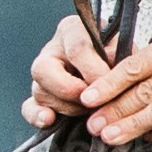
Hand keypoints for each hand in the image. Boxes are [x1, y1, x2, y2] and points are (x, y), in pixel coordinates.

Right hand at [21, 11, 110, 129]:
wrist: (115, 64)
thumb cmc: (117, 53)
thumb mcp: (122, 47)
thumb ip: (119, 55)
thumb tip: (112, 71)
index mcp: (73, 31)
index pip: (76, 49)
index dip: (93, 70)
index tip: (109, 84)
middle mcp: (52, 50)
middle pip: (44, 68)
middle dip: (67, 89)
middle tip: (89, 101)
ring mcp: (43, 74)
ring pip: (40, 91)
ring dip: (65, 107)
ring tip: (88, 112)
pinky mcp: (40, 95)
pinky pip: (29, 106)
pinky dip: (37, 115)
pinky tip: (48, 120)